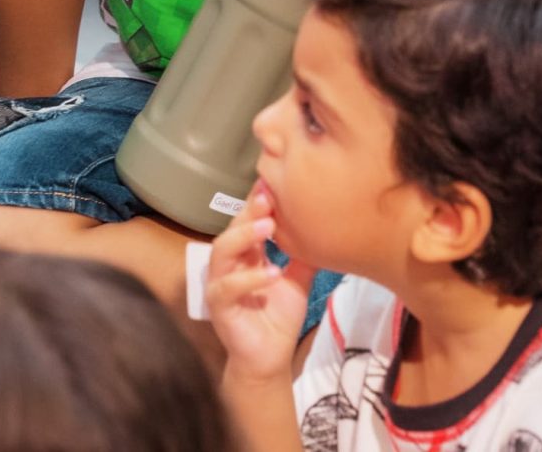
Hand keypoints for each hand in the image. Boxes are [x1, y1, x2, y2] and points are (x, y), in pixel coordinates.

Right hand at [206, 184, 315, 381]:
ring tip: (269, 227)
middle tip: (270, 197)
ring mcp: (219, 283)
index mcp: (245, 255)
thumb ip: (303, 255)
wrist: (270, 358)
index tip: (274, 182)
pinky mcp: (218, 306)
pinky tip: (271, 274)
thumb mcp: (297, 281)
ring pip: (222, 251)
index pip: (247, 222)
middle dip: (249, 212)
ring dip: (244, 237)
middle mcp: (228, 264)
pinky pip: (227, 287)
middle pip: (233, 229)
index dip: (258, 203)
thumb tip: (323, 226)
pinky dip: (249, 279)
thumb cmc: (278, 318)